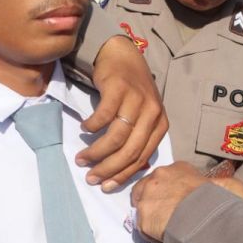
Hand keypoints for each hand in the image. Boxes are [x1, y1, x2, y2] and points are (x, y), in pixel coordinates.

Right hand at [76, 35, 168, 191]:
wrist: (123, 56)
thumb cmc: (131, 91)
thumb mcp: (142, 116)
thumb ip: (138, 138)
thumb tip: (124, 170)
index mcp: (160, 124)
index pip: (142, 157)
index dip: (123, 175)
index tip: (106, 186)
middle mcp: (152, 113)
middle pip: (129, 151)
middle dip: (108, 168)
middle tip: (90, 176)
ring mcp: (137, 100)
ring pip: (116, 137)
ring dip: (96, 151)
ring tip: (81, 157)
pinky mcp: (119, 89)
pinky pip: (104, 117)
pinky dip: (92, 127)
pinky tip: (85, 128)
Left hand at [131, 162, 209, 242]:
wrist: (205, 216)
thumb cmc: (214, 199)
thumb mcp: (217, 182)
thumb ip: (210, 182)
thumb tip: (219, 186)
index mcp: (175, 168)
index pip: (162, 176)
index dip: (165, 189)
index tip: (172, 199)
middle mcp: (157, 177)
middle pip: (144, 188)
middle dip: (151, 199)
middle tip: (163, 213)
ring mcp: (147, 197)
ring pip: (142, 208)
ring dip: (151, 216)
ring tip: (164, 227)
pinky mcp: (143, 218)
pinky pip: (144, 227)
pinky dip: (151, 233)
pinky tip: (164, 236)